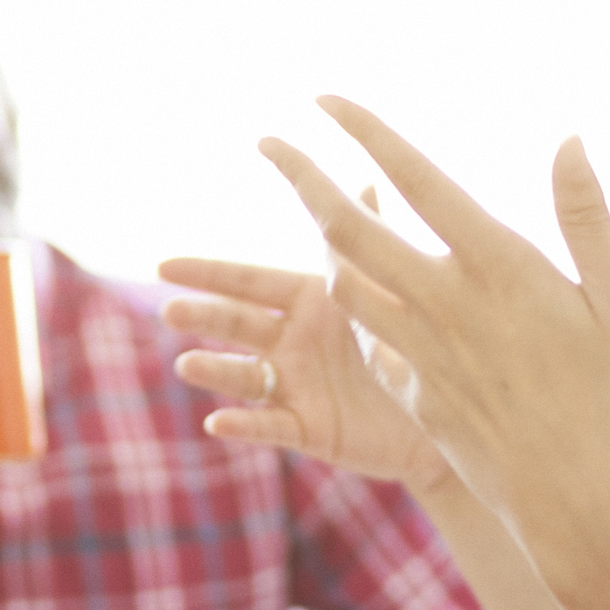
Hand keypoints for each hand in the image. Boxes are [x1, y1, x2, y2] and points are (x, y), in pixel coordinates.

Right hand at [155, 252, 447, 489]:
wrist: (446, 411)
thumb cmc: (414, 342)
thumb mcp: (388, 289)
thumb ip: (366, 242)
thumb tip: (364, 180)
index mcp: (307, 301)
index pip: (248, 282)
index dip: (207, 273)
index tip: (163, 265)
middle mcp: (293, 342)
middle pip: (237, 325)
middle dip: (203, 317)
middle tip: (169, 311)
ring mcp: (296, 386)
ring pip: (245, 376)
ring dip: (214, 371)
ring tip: (186, 365)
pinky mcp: (308, 429)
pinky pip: (270, 426)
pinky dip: (242, 424)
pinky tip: (217, 422)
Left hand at [254, 102, 609, 575]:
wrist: (587, 510)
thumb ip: (586, 219)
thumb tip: (570, 140)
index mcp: (499, 268)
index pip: (419, 182)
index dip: (367, 134)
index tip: (325, 99)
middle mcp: (445, 306)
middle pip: (351, 231)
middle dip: (303, 180)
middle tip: (270, 142)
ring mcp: (423, 357)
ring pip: (346, 286)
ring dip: (315, 243)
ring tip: (305, 212)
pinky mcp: (417, 400)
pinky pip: (372, 343)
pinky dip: (356, 310)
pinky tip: (355, 298)